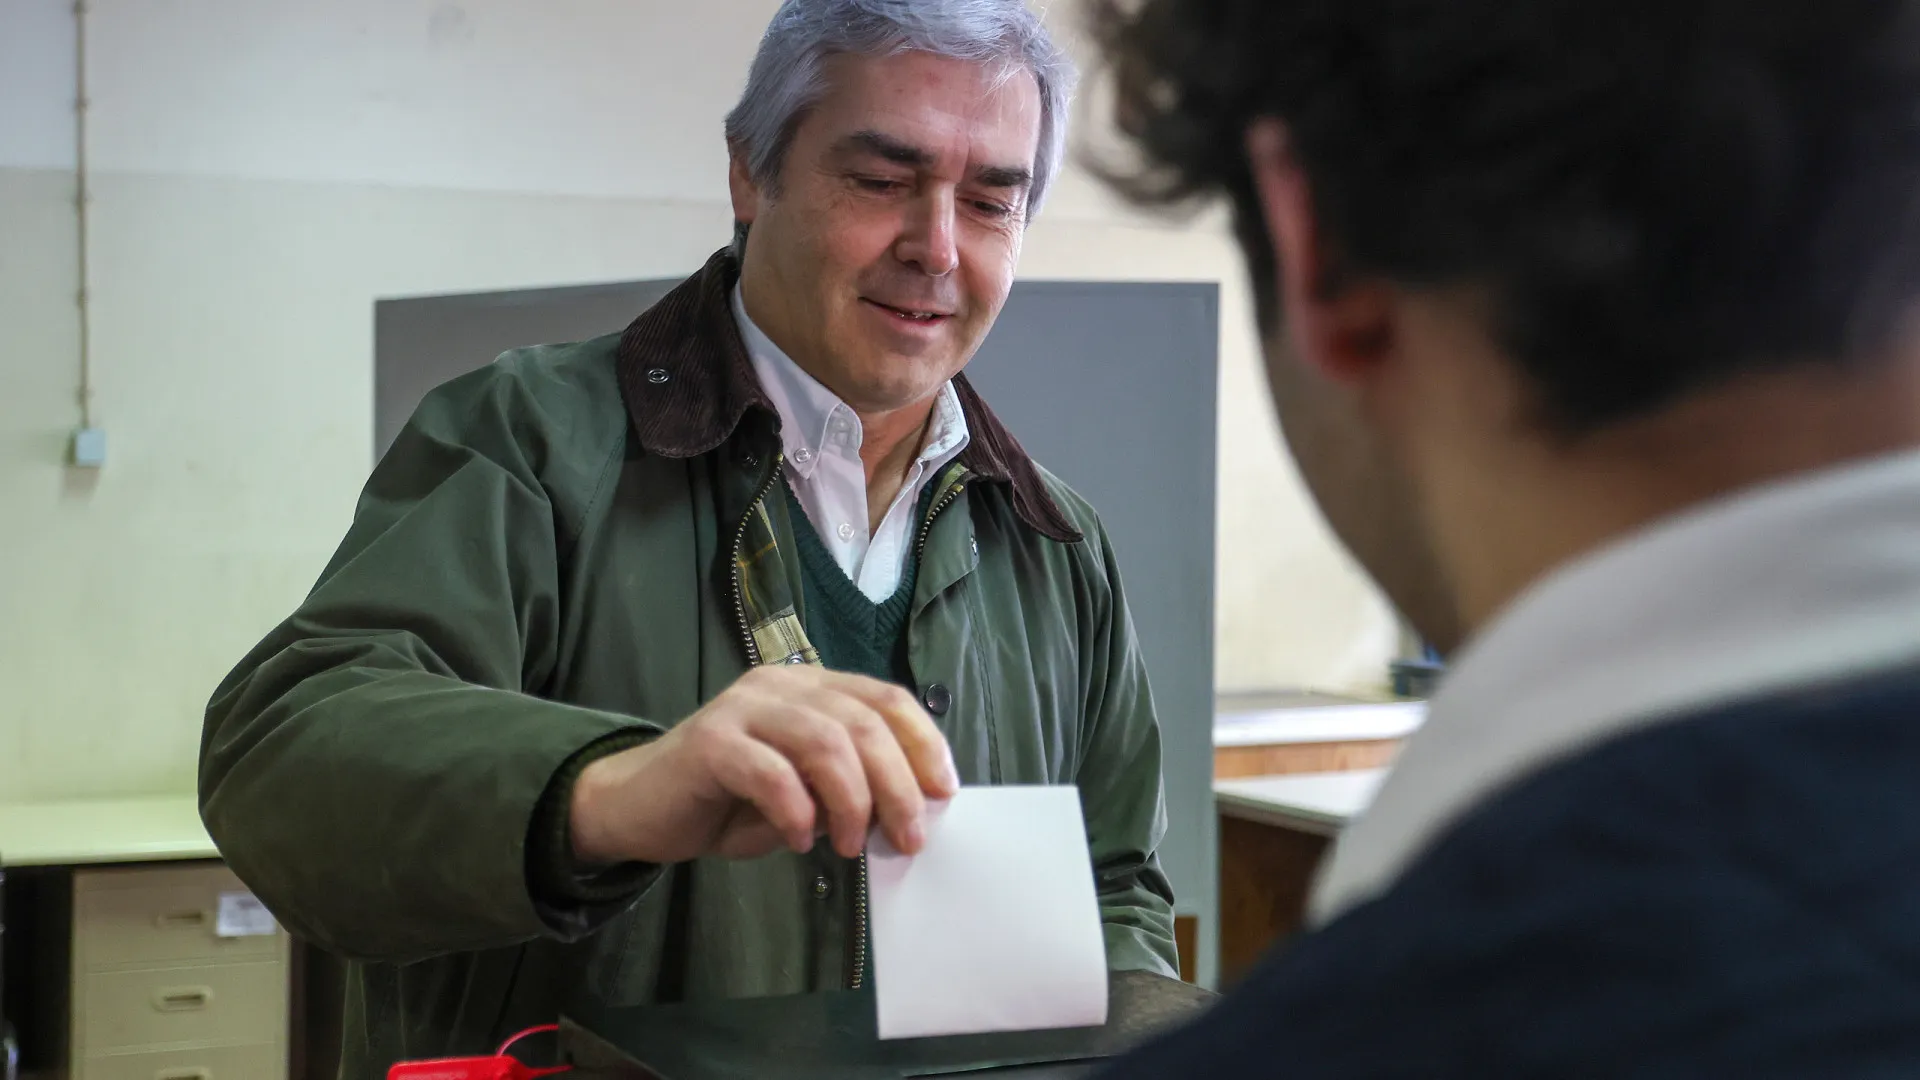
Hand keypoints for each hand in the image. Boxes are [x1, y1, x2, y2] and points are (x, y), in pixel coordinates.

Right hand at [568, 665, 958, 864]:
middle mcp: (781, 685)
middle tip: (907, 837)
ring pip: (825, 742)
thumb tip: (911, 809)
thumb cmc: (731, 802)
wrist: (641, 807)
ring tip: (849, 845)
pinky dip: (797, 812)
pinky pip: (772, 773)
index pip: (886, 698)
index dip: (923, 742)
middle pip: (863, 722)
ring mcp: (743, 708)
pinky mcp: (710, 741)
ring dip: (852, 801)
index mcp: (812, 688)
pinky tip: (798, 840)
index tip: (943, 792)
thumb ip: (849, 787)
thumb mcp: (805, 794)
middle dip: (897, 784)